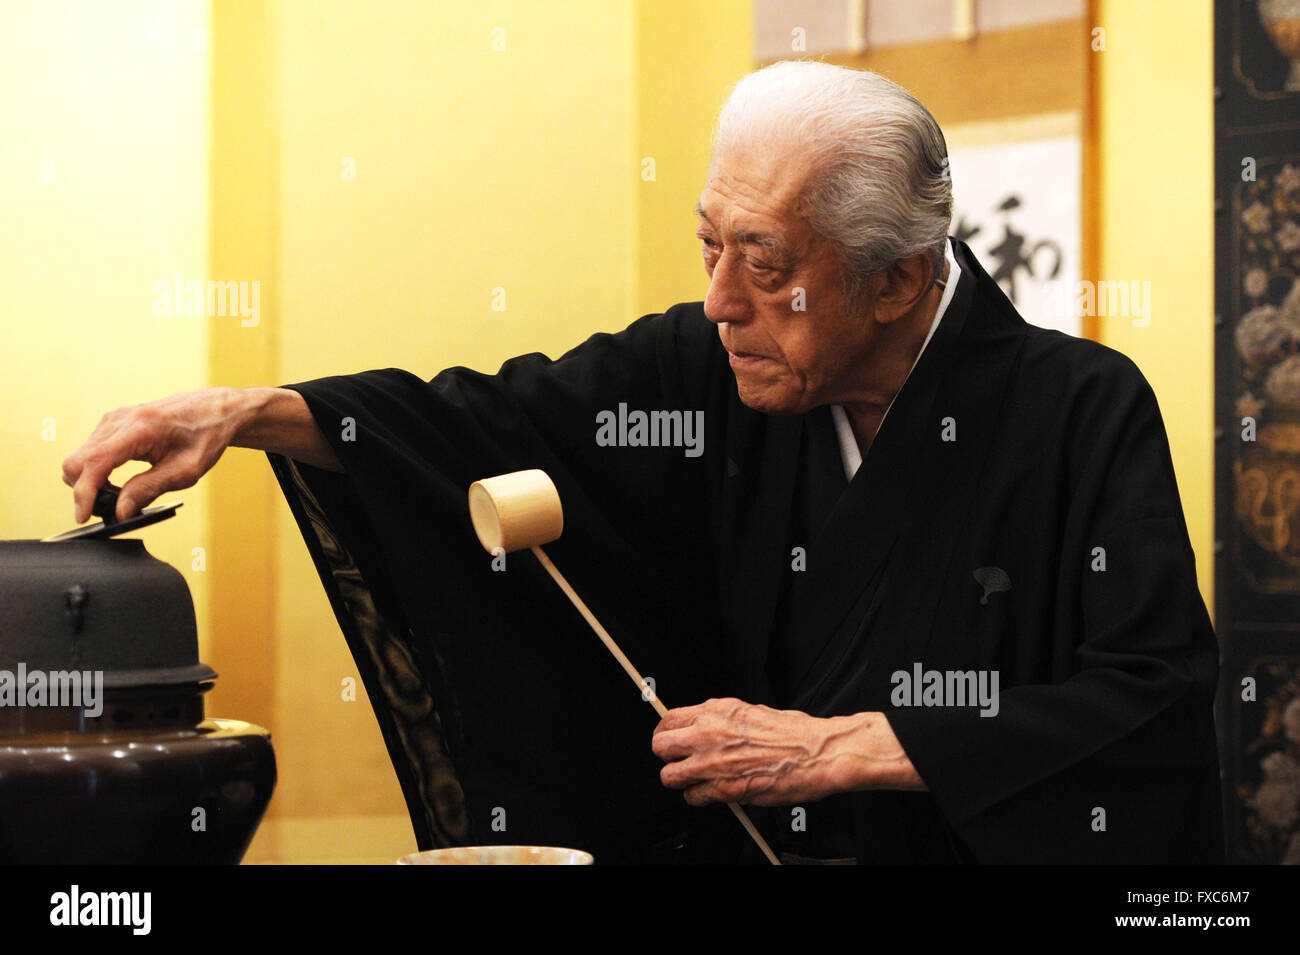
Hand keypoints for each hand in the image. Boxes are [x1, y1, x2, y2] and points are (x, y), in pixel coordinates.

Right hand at [62, 388, 249, 522]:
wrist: (216, 411)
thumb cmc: (206, 436)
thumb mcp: (186, 471)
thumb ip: (149, 489)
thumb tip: (120, 512)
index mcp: (140, 428)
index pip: (94, 463)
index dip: (84, 493)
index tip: (84, 516)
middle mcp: (120, 419)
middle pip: (76, 461)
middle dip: (85, 490)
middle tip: (112, 507)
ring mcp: (114, 419)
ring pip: (80, 458)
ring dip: (92, 482)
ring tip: (124, 494)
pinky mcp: (113, 423)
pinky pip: (91, 452)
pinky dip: (97, 472)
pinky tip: (120, 482)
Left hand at [651, 698, 898, 805]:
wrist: (818, 753)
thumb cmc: (795, 733)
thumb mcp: (752, 711)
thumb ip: (723, 720)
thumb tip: (706, 727)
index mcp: (718, 710)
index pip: (670, 719)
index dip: (668, 732)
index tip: (672, 740)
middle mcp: (710, 733)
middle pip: (660, 746)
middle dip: (666, 756)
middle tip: (678, 761)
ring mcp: (714, 762)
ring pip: (669, 776)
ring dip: (680, 780)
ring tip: (693, 781)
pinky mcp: (724, 789)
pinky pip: (693, 797)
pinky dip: (699, 798)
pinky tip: (711, 794)